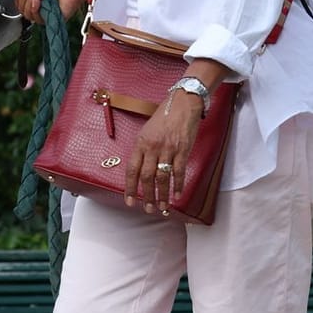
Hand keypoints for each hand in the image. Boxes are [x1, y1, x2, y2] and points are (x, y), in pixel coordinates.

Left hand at [126, 91, 203, 212]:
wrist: (183, 103)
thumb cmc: (165, 116)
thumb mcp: (147, 130)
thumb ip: (143, 149)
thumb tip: (140, 169)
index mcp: (141, 143)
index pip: (132, 170)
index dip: (130, 188)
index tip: (130, 201)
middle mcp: (152, 148)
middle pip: (146, 178)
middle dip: (146, 196)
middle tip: (148, 209)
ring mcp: (168, 149)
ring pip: (162, 178)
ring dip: (161, 195)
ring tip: (162, 206)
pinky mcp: (182, 150)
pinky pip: (178, 172)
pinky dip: (178, 185)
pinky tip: (177, 195)